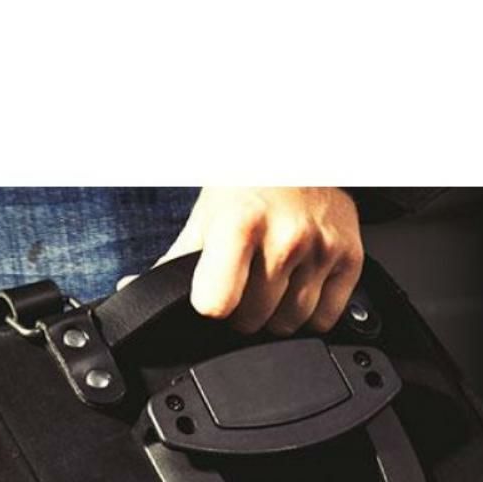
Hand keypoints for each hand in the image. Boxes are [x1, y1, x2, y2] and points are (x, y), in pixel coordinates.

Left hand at [140, 187, 365, 335]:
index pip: (217, 303)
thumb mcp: (204, 218)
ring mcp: (321, 250)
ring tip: (274, 281)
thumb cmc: (247, 187)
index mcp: (240, 224)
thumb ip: (172, 262)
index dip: (212, 307)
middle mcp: (285, 238)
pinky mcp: (350, 259)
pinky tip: (301, 284)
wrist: (299, 156)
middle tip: (246, 283)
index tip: (213, 298)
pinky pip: (326, 319)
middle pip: (254, 321)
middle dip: (245, 312)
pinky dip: (312, 314)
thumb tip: (132, 292)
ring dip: (278, 315)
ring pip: (291, 325)